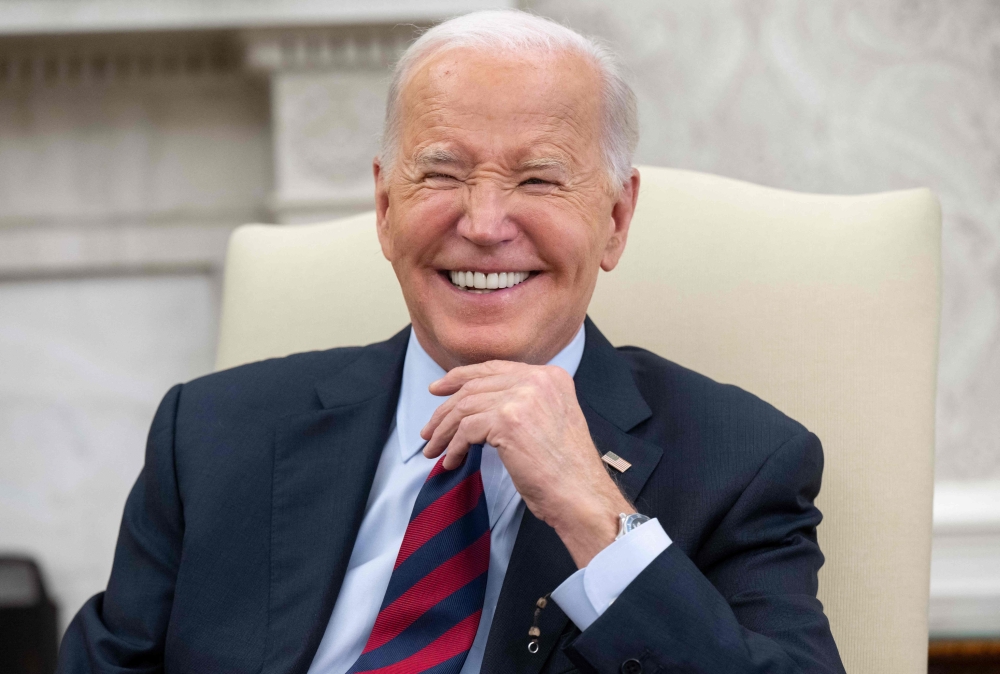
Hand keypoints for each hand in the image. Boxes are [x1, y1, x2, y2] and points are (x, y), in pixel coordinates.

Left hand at [420, 360, 632, 566]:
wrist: (581, 495)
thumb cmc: (566, 470)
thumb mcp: (550, 420)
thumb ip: (525, 402)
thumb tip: (479, 404)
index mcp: (550, 376)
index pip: (495, 368)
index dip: (461, 377)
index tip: (439, 389)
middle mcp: (537, 379)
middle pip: (475, 386)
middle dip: (445, 408)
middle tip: (429, 428)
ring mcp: (522, 398)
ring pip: (465, 407)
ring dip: (444, 430)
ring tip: (433, 449)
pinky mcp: (508, 420)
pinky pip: (466, 430)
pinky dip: (453, 447)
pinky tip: (451, 461)